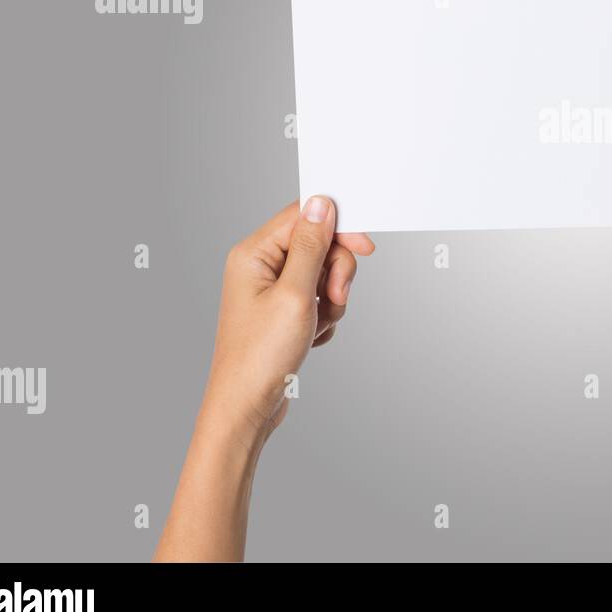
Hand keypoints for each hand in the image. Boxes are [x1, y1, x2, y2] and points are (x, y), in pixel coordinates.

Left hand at [204, 197, 374, 448]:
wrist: (247, 406)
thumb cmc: (260, 356)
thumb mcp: (294, 294)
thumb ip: (311, 246)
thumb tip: (321, 205)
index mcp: (254, 254)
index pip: (303, 217)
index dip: (338, 228)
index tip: (364, 246)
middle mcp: (260, 267)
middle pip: (318, 245)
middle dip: (335, 272)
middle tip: (333, 298)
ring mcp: (271, 290)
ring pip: (322, 274)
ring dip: (332, 298)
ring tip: (318, 323)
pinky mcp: (282, 311)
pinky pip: (319, 299)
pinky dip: (324, 317)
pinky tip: (312, 336)